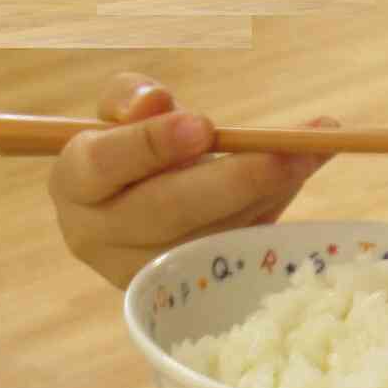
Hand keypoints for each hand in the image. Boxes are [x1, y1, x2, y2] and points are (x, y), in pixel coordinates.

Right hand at [48, 73, 334, 290]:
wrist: (146, 203)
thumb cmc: (132, 149)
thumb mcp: (124, 112)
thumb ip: (133, 98)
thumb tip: (154, 103)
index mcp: (74, 184)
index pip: (101, 164)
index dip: (150, 145)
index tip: (202, 126)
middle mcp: (99, 237)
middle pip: (165, 211)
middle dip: (229, 181)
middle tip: (283, 153)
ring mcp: (146, 272)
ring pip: (211, 233)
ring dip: (269, 191)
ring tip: (313, 150)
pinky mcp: (190, 289)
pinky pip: (239, 246)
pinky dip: (279, 203)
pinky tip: (311, 166)